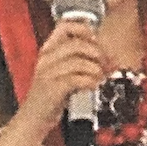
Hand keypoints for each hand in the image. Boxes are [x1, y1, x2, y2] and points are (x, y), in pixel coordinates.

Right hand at [0, 22, 108, 145]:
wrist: (34, 119)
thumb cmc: (52, 95)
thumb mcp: (66, 73)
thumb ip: (85, 62)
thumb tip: (113, 58)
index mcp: (49, 50)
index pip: (64, 25)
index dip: (84, 29)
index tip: (96, 41)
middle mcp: (46, 58)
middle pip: (77, 44)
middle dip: (97, 53)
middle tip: (105, 64)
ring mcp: (47, 73)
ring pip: (79, 61)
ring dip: (96, 69)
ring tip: (100, 77)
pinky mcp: (52, 89)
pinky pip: (76, 79)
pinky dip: (90, 81)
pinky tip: (92, 85)